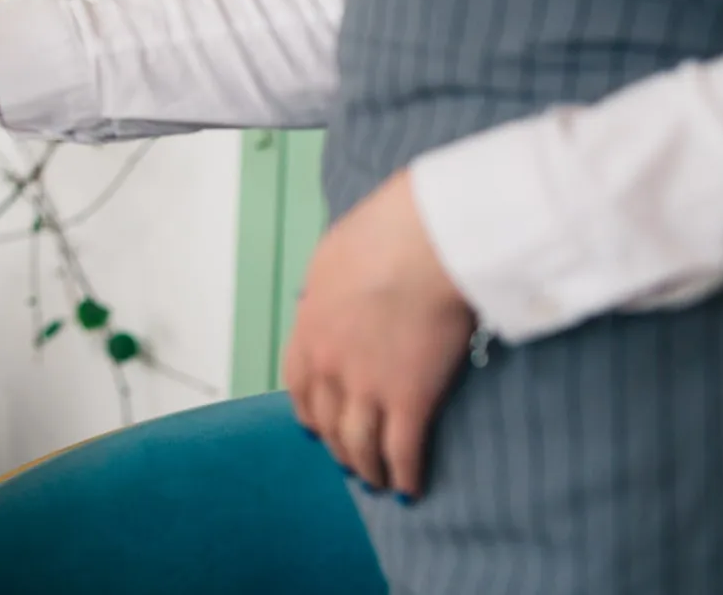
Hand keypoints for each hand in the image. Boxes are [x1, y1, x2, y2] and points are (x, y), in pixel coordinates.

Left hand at [283, 168, 475, 499]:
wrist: (424, 243)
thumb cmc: (382, 235)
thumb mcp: (331, 258)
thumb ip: (327, 288)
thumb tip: (333, 296)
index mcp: (308, 330)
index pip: (298, 385)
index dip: (308, 412)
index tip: (315, 426)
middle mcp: (330, 366)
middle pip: (326, 421)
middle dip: (337, 446)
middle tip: (349, 461)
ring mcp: (368, 386)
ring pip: (360, 444)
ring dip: (367, 468)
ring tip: (377, 482)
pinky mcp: (411, 399)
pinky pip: (402, 450)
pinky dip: (404, 474)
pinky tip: (410, 487)